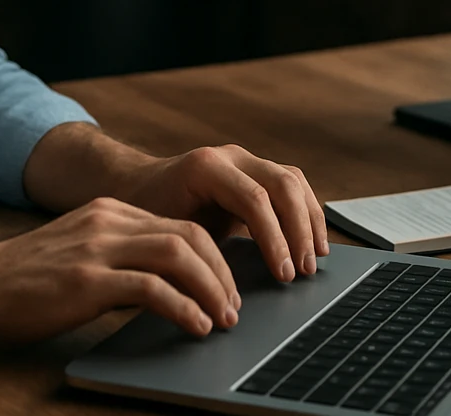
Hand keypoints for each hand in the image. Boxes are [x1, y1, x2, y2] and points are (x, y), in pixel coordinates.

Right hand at [0, 196, 241, 341]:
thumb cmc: (26, 279)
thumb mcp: (81, 253)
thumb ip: (121, 258)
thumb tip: (169, 287)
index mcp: (110, 211)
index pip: (180, 224)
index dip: (214, 257)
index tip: (228, 287)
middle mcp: (109, 221)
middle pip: (188, 236)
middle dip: (222, 273)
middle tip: (235, 306)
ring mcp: (98, 248)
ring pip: (178, 255)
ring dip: (211, 289)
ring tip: (223, 319)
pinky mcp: (87, 279)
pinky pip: (151, 288)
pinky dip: (183, 308)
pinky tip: (194, 326)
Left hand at [117, 144, 329, 283]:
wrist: (136, 186)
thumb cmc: (147, 214)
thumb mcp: (165, 234)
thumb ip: (194, 255)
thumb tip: (221, 296)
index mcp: (205, 167)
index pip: (254, 199)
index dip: (274, 239)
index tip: (283, 275)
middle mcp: (230, 156)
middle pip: (282, 185)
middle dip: (298, 231)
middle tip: (303, 272)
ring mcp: (245, 160)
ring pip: (293, 181)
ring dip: (309, 221)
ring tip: (314, 260)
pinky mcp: (255, 170)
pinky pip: (292, 184)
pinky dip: (307, 212)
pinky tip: (313, 241)